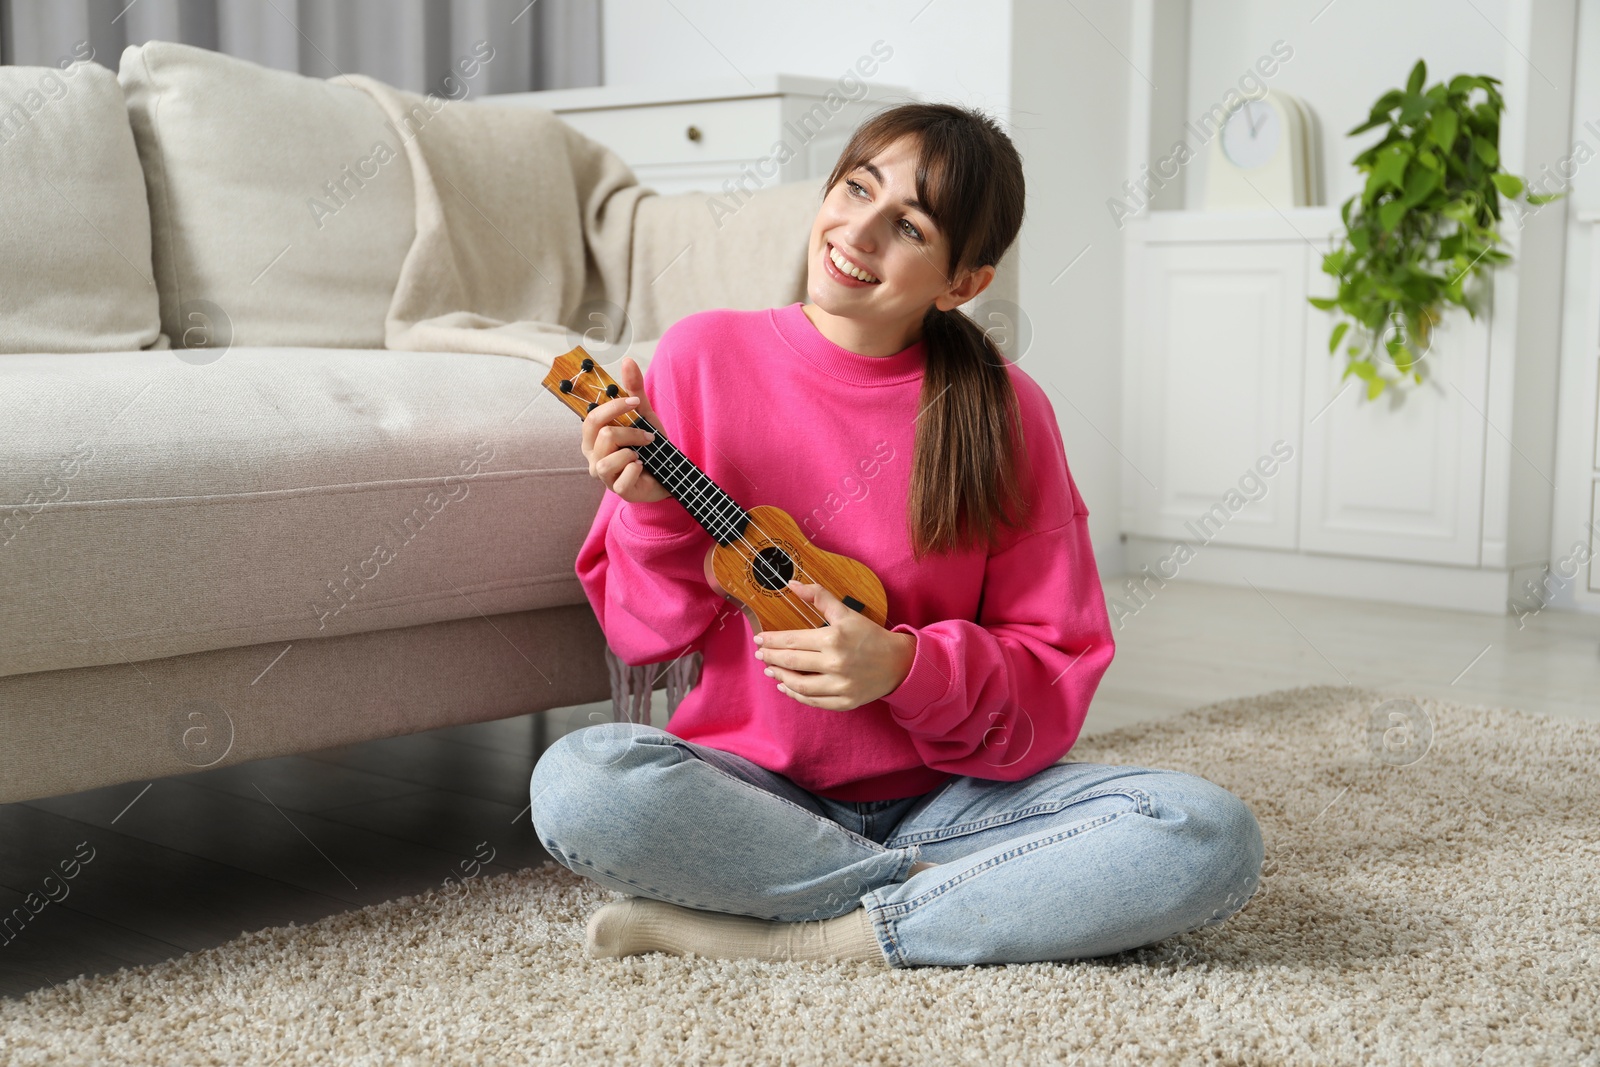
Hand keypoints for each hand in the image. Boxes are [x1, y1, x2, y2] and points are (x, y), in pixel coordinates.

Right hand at [580, 356, 669, 503]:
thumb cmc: (650, 444)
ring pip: (608, 458)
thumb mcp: (643, 415)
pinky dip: (636, 468)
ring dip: (633, 450)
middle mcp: (592, 456)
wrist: (670, 471)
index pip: (593, 417)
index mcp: (593, 437)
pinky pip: (623, 477)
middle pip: (601, 434)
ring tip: (643, 452)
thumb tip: (627, 360)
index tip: (635, 402)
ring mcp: (603, 475)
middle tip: (647, 434)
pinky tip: (643, 467)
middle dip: (630, 430)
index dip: (614, 407)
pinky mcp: (617, 490)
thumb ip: (634, 390)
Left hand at [753, 579, 916, 711]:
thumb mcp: (846, 612)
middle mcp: (836, 664)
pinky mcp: (844, 702)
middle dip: (771, 658)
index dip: (772, 640)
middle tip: (760, 654)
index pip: (792, 640)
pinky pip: (813, 701)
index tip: (759, 639)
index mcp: (833, 639)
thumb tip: (792, 584)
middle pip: (791, 662)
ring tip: (770, 670)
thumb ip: (819, 596)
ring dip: (780, 677)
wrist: (898, 663)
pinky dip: (795, 694)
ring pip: (799, 684)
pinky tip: (785, 686)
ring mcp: (840, 686)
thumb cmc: (870, 636)